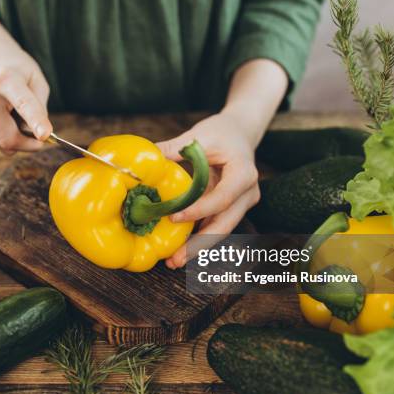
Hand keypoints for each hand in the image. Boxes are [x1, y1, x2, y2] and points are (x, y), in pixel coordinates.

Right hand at [0, 6, 52, 154]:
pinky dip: (3, 135)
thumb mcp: (36, 79)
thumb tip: (36, 137)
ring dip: (15, 138)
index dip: (36, 121)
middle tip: (40, 138)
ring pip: (2, 145)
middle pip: (8, 138)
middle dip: (29, 145)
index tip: (46, 136)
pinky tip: (2, 115)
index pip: (23, 104)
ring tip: (13, 113)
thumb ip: (40, 107)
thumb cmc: (16, 69)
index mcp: (5, 79)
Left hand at [157, 111, 261, 268]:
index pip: (222, 198)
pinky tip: (179, 250)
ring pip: (220, 230)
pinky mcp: (232, 208)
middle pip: (225, 224)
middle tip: (175, 259)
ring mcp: (242, 203)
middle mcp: (247, 193)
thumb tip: (146, 159)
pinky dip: (198, 237)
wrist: (239, 133)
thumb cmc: (220, 132)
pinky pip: (214, 226)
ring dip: (197, 247)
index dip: (198, 211)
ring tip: (173, 261)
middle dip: (200, 244)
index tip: (173, 218)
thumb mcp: (198, 135)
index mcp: (244, 173)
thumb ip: (174, 149)